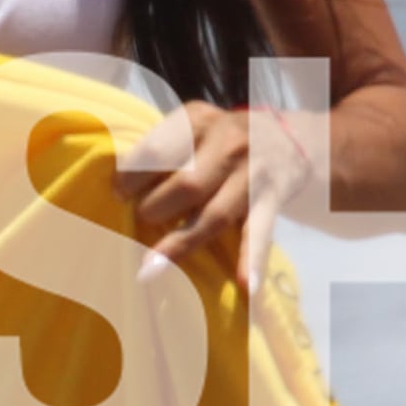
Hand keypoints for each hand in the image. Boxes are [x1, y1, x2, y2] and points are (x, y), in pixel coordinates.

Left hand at [112, 102, 256, 278]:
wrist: (288, 139)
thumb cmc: (219, 139)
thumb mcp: (192, 127)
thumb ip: (161, 150)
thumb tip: (117, 189)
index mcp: (198, 120)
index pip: (158, 149)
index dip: (133, 175)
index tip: (118, 194)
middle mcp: (229, 142)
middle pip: (186, 184)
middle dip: (156, 209)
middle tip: (143, 219)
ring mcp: (253, 173)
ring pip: (214, 215)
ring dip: (181, 243)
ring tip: (149, 269)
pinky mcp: (272, 200)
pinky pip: (261, 233)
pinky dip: (253, 260)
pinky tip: (246, 286)